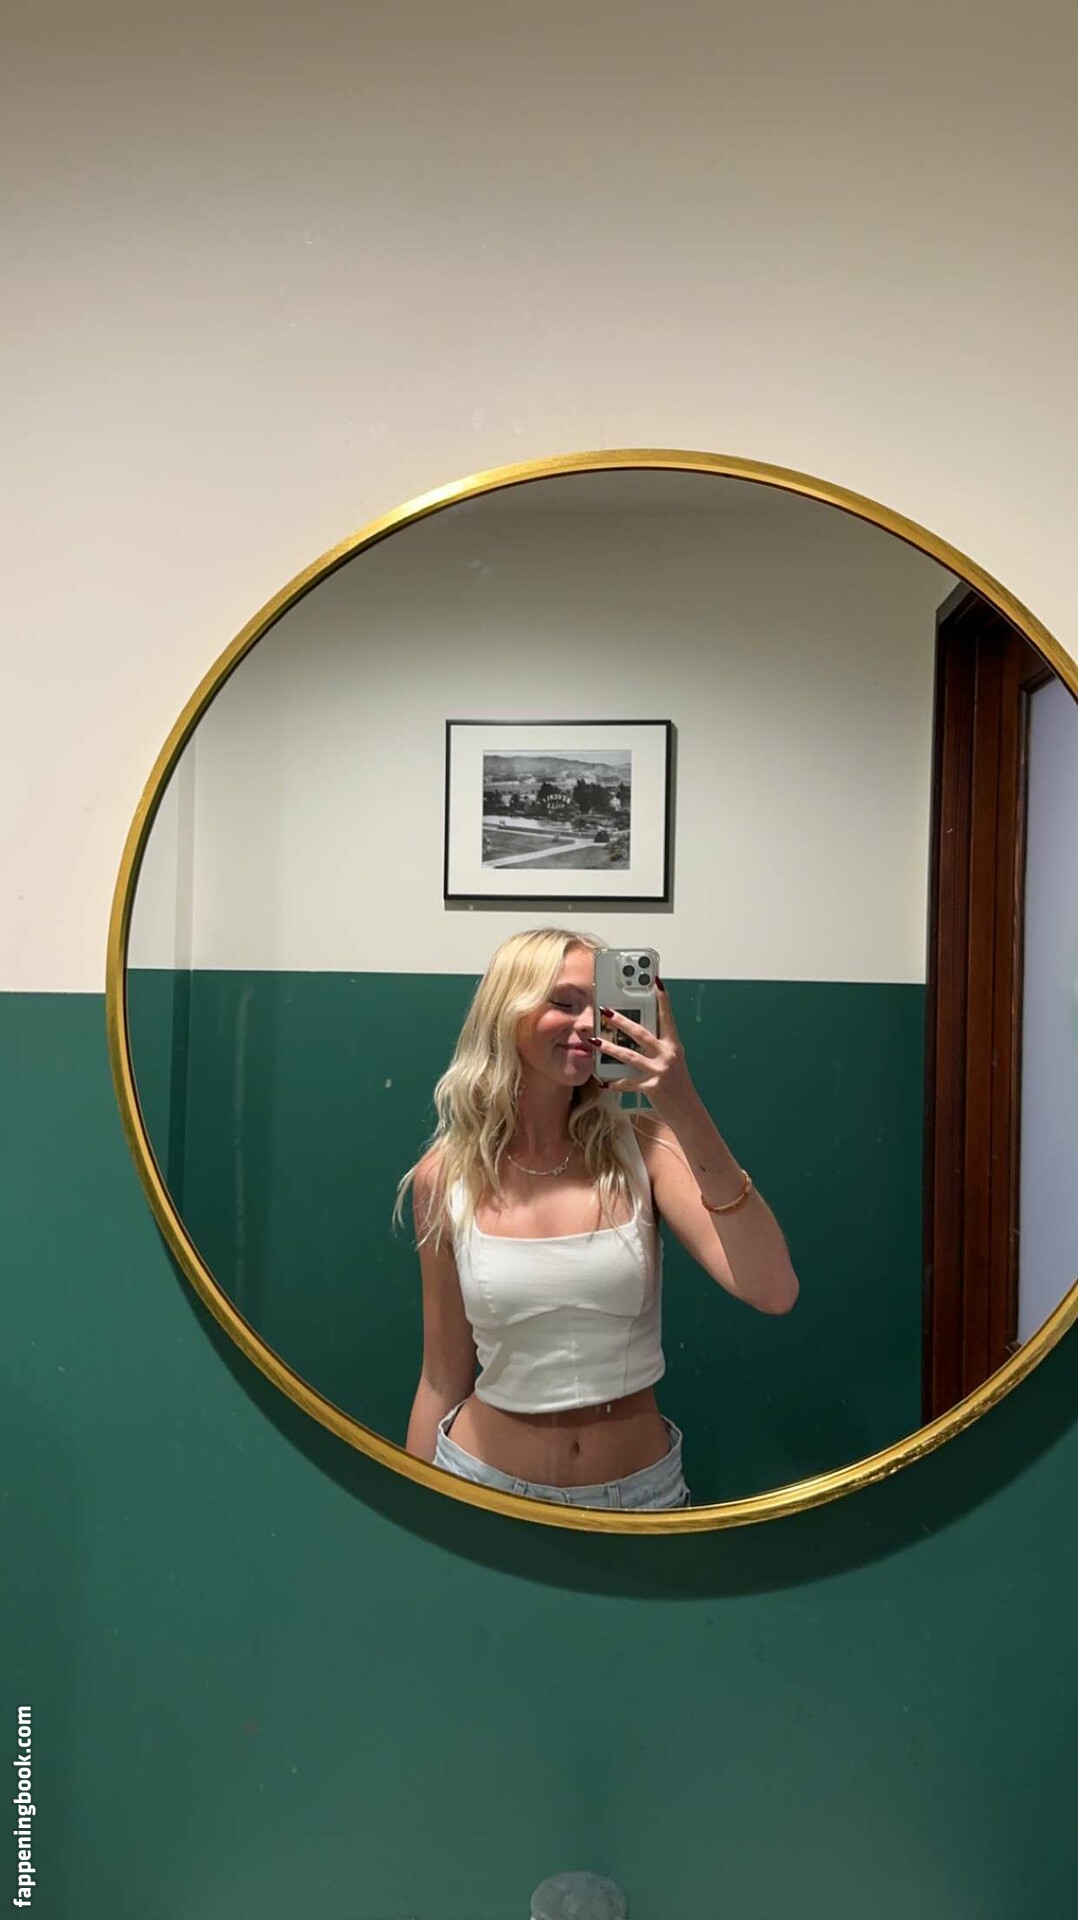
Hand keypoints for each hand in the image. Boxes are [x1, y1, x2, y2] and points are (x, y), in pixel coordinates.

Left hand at [592, 981, 697, 1117]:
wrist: (688, 1113)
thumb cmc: (678, 1086)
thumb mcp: (672, 1063)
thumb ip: (658, 1048)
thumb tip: (634, 1035)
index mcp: (674, 1046)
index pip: (667, 1018)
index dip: (663, 999)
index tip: (657, 981)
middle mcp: (668, 1055)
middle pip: (641, 1033)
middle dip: (621, 1021)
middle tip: (605, 1010)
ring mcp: (660, 1071)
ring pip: (630, 1056)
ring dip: (609, 1047)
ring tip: (594, 1040)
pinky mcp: (652, 1087)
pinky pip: (628, 1083)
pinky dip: (614, 1083)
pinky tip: (603, 1081)